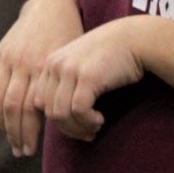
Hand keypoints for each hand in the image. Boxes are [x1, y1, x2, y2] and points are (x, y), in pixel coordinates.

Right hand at [0, 0, 81, 156]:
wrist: (50, 7)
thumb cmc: (69, 39)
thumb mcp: (70, 63)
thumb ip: (60, 90)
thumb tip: (58, 122)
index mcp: (43, 68)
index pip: (30, 109)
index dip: (28, 133)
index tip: (31, 150)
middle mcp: (23, 64)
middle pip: (12, 107)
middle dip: (14, 133)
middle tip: (20, 151)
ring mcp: (7, 58)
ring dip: (1, 123)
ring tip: (9, 139)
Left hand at [28, 18, 150, 145]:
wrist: (134, 39)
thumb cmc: (110, 57)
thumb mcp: (80, 67)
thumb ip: (66, 85)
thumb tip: (60, 120)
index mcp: (50, 63)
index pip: (39, 102)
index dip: (57, 120)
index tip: (77, 127)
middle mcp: (55, 65)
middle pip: (49, 112)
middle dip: (69, 129)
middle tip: (88, 133)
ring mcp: (70, 70)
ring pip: (61, 115)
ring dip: (79, 128)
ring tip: (95, 126)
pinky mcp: (87, 77)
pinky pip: (79, 111)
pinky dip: (89, 122)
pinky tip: (100, 119)